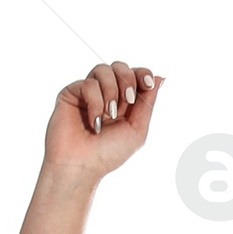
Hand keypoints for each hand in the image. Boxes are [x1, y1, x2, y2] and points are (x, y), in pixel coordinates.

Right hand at [43, 61, 162, 176]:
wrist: (81, 166)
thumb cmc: (109, 154)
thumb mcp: (137, 130)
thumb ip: (147, 104)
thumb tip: (160, 78)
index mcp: (123, 103)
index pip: (135, 75)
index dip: (143, 74)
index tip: (148, 84)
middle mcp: (106, 94)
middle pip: (120, 67)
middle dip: (127, 81)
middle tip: (126, 102)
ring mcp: (88, 92)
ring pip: (103, 69)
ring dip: (111, 91)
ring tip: (110, 114)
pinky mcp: (72, 92)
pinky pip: (88, 84)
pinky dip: (95, 103)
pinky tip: (94, 122)